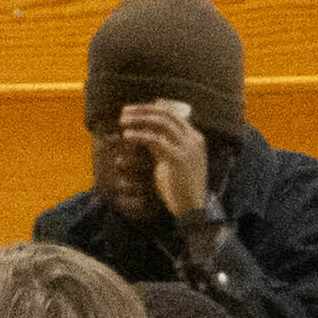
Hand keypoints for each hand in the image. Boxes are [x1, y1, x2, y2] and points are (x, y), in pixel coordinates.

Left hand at [113, 97, 212, 224]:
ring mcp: (188, 148)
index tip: (135, 110)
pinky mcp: (179, 159)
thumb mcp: (170, 161)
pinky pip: (156, 140)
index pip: (173, 114)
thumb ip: (161, 145)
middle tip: (124, 111)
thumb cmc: (179, 188)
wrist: (192, 208)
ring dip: (140, 119)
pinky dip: (140, 135)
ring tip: (122, 121)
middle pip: (167, 114)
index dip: (152, 109)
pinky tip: (127, 135)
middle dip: (144, 110)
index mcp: (195, 137)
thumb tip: (143, 133)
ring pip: (161, 122)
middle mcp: (194, 139)